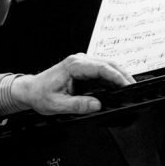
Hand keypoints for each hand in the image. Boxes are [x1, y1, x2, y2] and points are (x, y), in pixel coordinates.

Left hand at [11, 53, 134, 114]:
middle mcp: (78, 60)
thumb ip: (78, 105)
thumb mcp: (58, 104)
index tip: (127, 85)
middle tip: (134, 87)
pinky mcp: (83, 68)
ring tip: (129, 87)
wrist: (30, 90)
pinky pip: (101, 69)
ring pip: (106, 65)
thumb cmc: (40, 94)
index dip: (116, 76)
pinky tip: (118, 86)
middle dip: (123, 74)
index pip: (101, 67)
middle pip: (108, 63)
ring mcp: (81, 62)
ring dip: (119, 75)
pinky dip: (111, 77)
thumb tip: (96, 105)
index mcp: (73, 65)